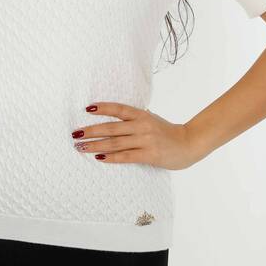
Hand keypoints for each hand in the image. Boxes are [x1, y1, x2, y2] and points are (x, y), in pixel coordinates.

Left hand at [71, 102, 197, 170]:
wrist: (189, 143)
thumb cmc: (168, 132)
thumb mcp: (151, 119)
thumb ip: (136, 118)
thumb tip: (117, 116)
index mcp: (141, 115)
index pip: (118, 109)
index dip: (103, 108)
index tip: (87, 108)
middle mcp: (142, 125)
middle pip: (112, 127)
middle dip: (91, 131)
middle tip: (76, 134)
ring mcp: (145, 140)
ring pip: (115, 142)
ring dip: (96, 145)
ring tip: (81, 147)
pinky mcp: (149, 155)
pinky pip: (126, 156)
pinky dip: (111, 157)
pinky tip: (99, 157)